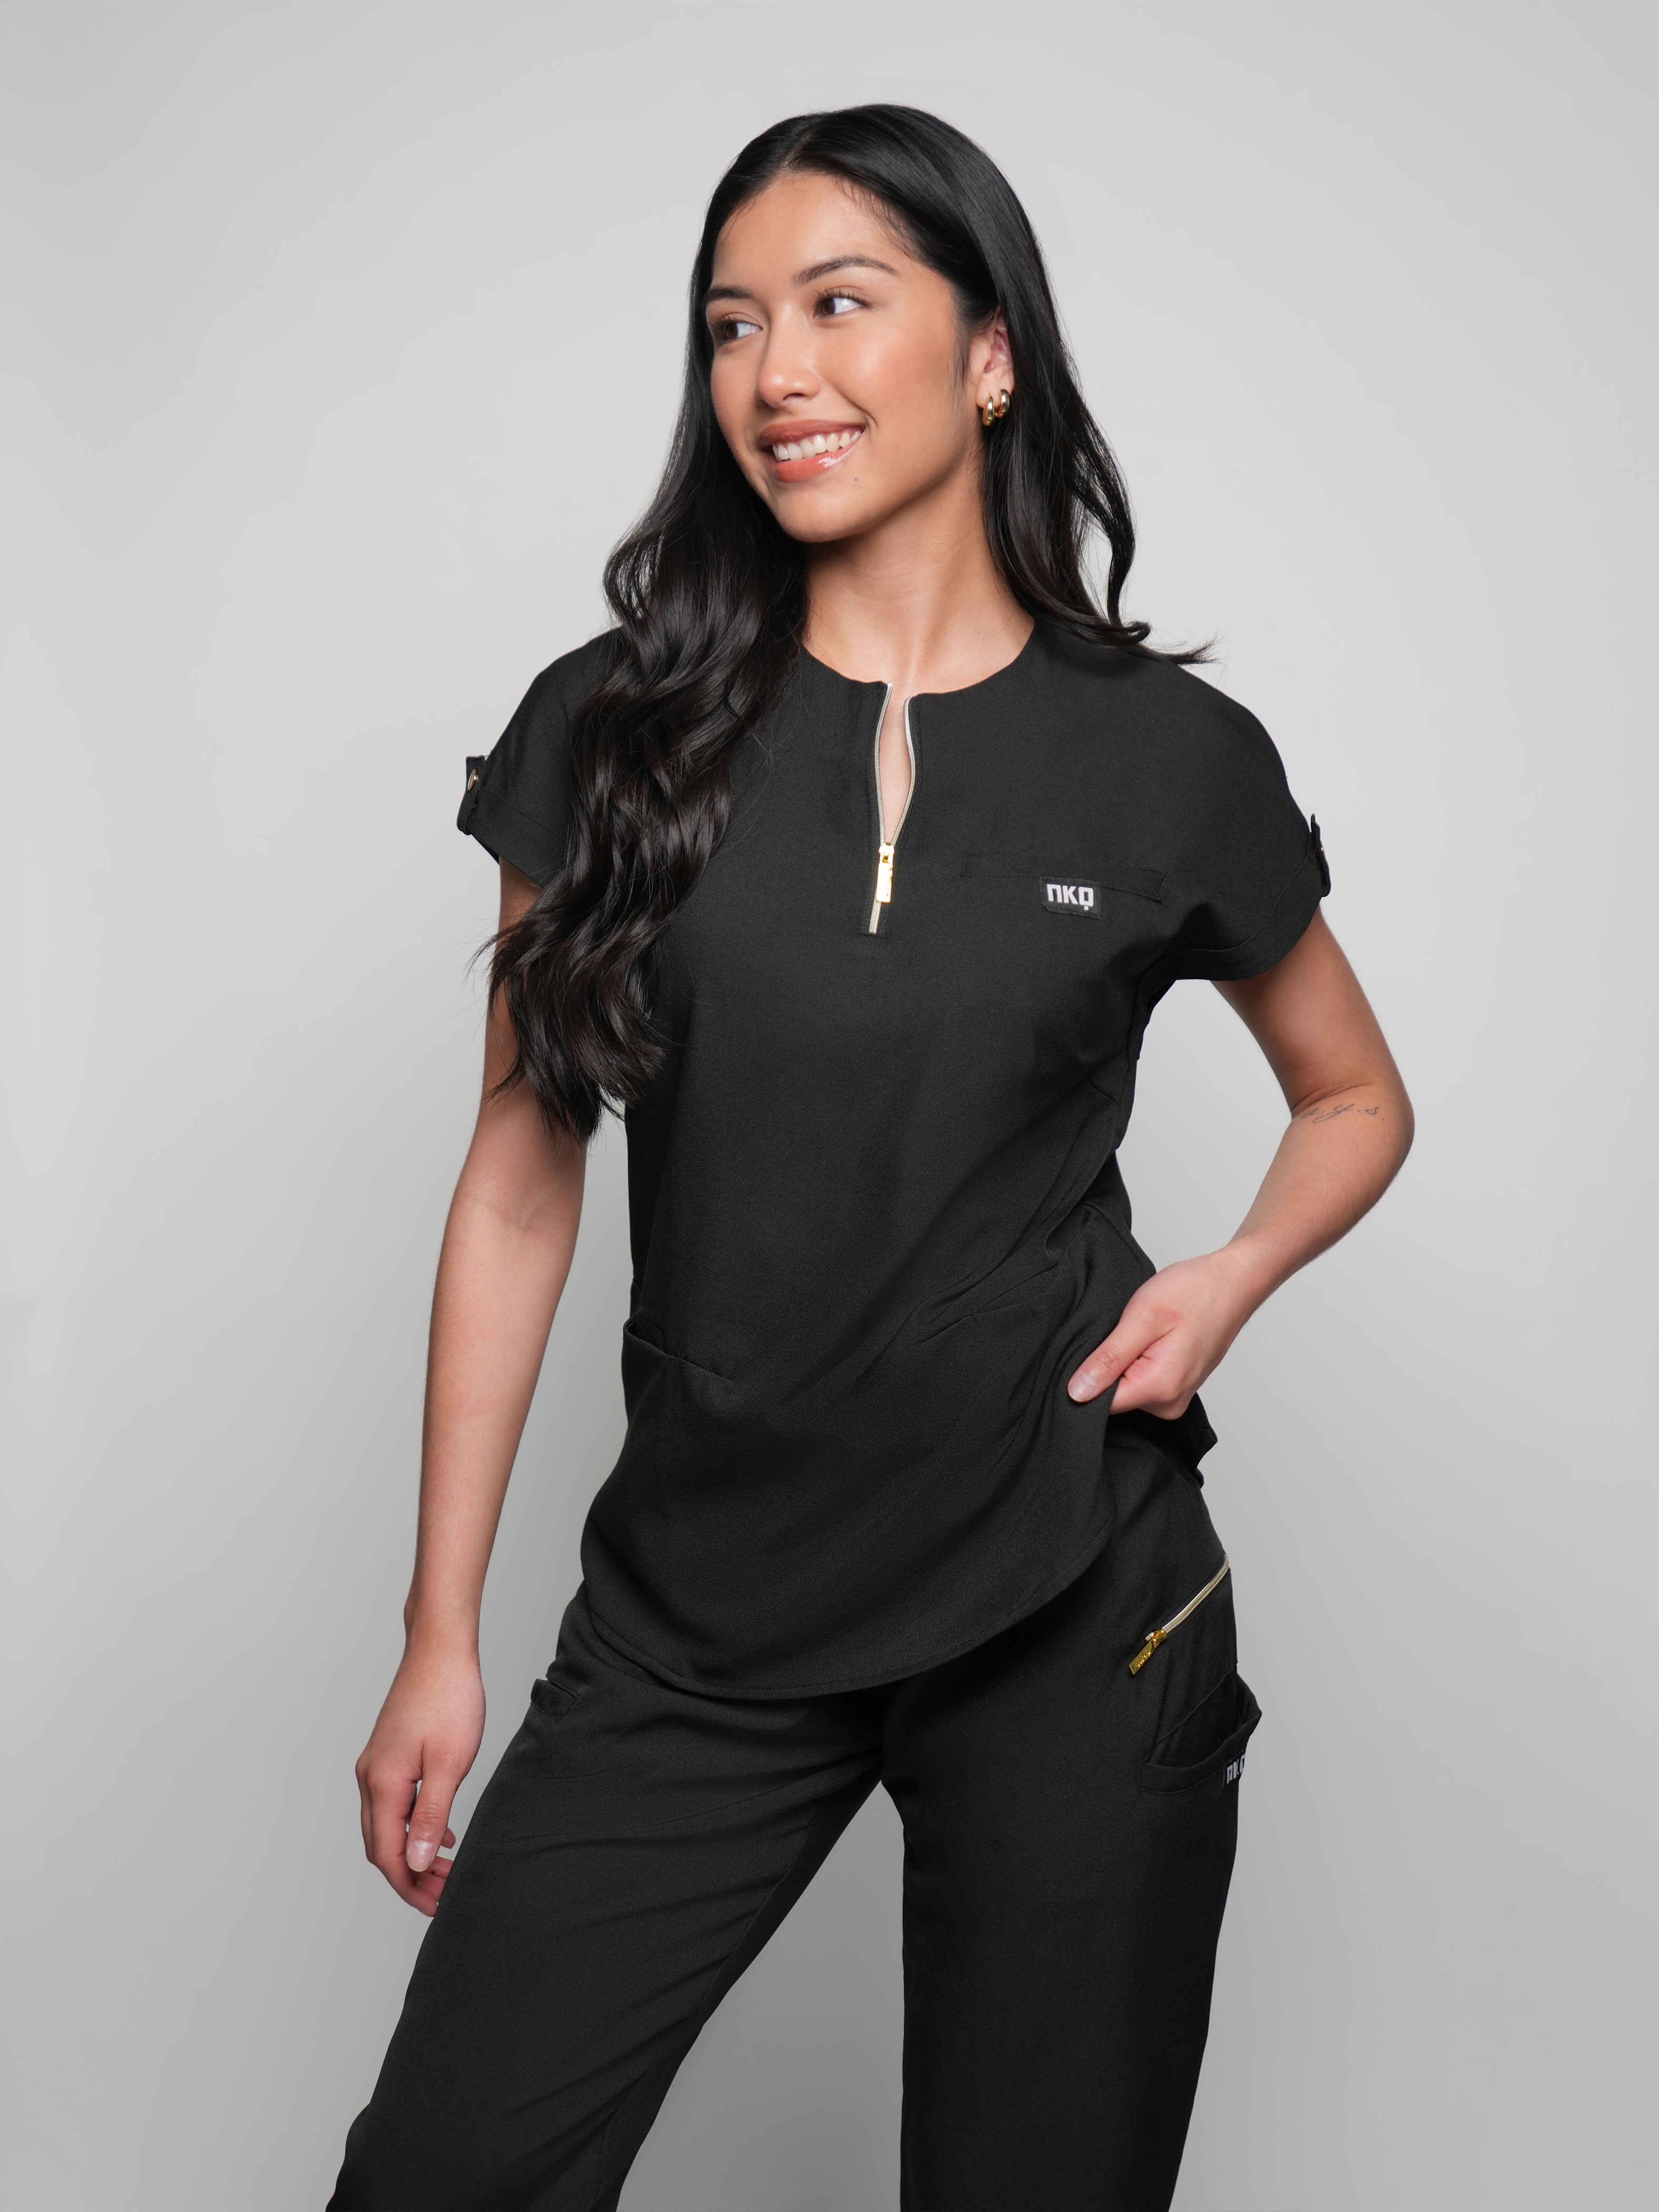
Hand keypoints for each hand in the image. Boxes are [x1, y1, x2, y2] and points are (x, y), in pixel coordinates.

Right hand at [354, 1639, 485, 1915]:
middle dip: (411, 1876)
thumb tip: (417, 1863)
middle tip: (445, 1894)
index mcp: (382, 1784)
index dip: (410, 1887)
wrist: (441, 1649)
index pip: (388, 1855)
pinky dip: (412, 1825)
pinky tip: (440, 1831)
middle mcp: (369, 1777)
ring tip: (446, 1869)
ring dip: (412, 1851)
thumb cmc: (449, 1699)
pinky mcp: (389, 1753)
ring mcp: (376, 1764)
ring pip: (386, 1825)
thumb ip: (430, 1816)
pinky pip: (394, 1802)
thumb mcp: (449, 1764)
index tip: (438, 1906)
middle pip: (381, 1845)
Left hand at [1066, 1247, 1260, 1415]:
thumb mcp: (1142, 1318)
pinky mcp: (1175, 1386)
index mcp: (1160, 1390)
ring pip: (1126, 1388)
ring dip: (1122, 1362)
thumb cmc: (1194, 1293)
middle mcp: (1169, 1403)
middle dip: (1106, 1366)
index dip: (1085, 1378)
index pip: (1100, 1405)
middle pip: (1112, 1398)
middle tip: (1122, 1332)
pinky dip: (1136, 1361)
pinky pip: (1141, 1382)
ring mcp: (1175, 1397)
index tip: (1093, 1348)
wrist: (1232, 1283)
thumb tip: (1077, 1392)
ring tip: (1139, 1332)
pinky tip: (1148, 1338)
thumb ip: (1109, 1359)